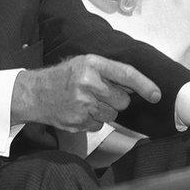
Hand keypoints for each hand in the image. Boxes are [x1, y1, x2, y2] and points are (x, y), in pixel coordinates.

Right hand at [11, 55, 160, 131]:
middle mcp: (88, 82)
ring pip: (112, 114)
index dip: (144, 85)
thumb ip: (108, 73)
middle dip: (115, 100)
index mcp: (91, 64)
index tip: (156, 95)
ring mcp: (83, 103)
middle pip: (122, 100)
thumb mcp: (83, 64)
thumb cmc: (62, 77)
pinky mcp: (79, 120)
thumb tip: (136, 87)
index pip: (126, 74)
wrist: (34, 93)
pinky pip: (99, 125)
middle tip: (98, 94)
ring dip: (103, 111)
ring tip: (85, 102)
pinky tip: (78, 111)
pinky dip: (92, 121)